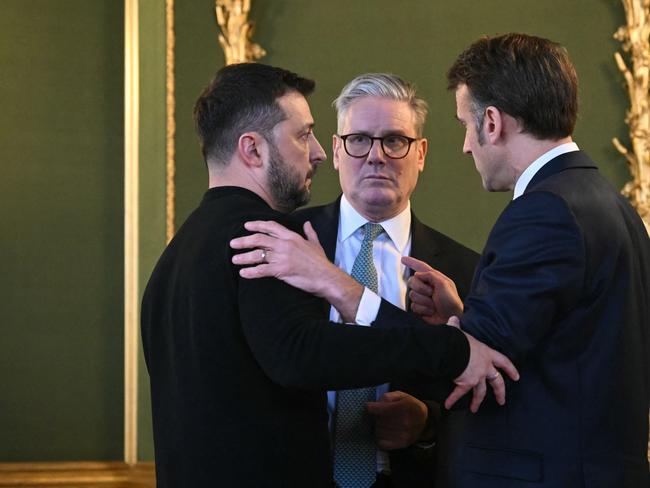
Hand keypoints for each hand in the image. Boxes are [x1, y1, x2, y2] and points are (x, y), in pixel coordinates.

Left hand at [230, 220, 362, 320]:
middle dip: (244, 240)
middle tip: (233, 243)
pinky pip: (262, 270)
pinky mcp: (281, 270)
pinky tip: (243, 274)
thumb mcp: (316, 244)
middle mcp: (285, 244)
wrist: (326, 277)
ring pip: (258, 255)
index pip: (271, 226)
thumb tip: (308, 223)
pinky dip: (251, 272)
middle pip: (259, 239)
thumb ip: (310, 233)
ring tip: (234, 259)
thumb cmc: (321, 262)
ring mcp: (282, 257)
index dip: (257, 225)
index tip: (246, 226)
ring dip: (244, 257)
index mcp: (292, 237)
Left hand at [366, 391, 427, 449]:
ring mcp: (404, 434)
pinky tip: (384, 432)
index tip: (369, 407)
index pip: (380, 409)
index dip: (371, 408)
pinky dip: (380, 437)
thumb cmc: (410, 406)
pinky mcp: (402, 444)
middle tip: (380, 415)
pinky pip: (382, 443)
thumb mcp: (401, 395)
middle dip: (376, 417)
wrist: (425, 422)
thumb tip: (375, 405)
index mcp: (405, 407)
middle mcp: (405, 421)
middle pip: (378, 421)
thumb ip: (387, 397)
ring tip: (383, 423)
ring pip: (378, 432)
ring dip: (378, 427)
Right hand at [402, 256, 462, 323]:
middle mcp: (427, 286)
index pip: (421, 267)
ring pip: (412, 295)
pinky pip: (413, 306)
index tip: (403, 259)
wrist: (452, 318)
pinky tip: (431, 311)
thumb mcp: (444, 284)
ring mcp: (422, 297)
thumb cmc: (452, 301)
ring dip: (424, 301)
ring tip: (434, 304)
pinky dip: (423, 309)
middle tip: (431, 293)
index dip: (412, 262)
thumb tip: (417, 274)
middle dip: (421, 288)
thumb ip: (430, 275)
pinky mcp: (419, 308)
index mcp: (434, 278)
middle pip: (412, 281)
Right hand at [444, 316, 518, 412]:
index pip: (503, 362)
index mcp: (487, 354)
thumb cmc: (459, 339)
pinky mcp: (465, 383)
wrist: (453, 349)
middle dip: (500, 392)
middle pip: (496, 381)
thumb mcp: (460, 332)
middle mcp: (485, 367)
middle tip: (501, 401)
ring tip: (475, 409)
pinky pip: (459, 393)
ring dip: (477, 401)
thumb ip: (457, 327)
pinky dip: (453, 399)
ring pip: (480, 392)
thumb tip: (453, 319)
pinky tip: (448, 405)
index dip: (510, 369)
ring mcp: (476, 377)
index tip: (516, 377)